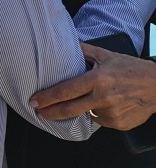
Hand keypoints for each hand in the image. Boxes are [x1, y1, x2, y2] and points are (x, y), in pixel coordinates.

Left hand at [30, 41, 155, 129]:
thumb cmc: (132, 68)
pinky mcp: (119, 124)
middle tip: (38, 111)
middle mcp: (104, 98)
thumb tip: (62, 43)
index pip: (65, 91)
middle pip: (69, 109)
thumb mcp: (105, 54)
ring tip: (94, 96)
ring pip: (86, 113)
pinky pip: (100, 119)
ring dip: (82, 107)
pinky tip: (107, 103)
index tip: (34, 101)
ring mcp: (112, 113)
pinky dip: (98, 112)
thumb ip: (82, 50)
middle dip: (50, 112)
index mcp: (98, 79)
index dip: (47, 97)